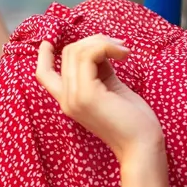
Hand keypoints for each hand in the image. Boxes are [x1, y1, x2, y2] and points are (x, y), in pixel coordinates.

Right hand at [35, 35, 163, 159]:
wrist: (142, 146)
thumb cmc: (134, 120)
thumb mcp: (111, 88)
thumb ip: (101, 70)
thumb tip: (100, 47)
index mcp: (70, 100)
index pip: (44, 74)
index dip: (44, 54)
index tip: (50, 40)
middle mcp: (66, 100)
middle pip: (67, 53)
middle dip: (94, 41)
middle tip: (120, 47)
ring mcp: (74, 97)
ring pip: (76, 51)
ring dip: (102, 43)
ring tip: (124, 51)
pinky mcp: (87, 95)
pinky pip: (89, 56)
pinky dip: (106, 47)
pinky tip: (124, 54)